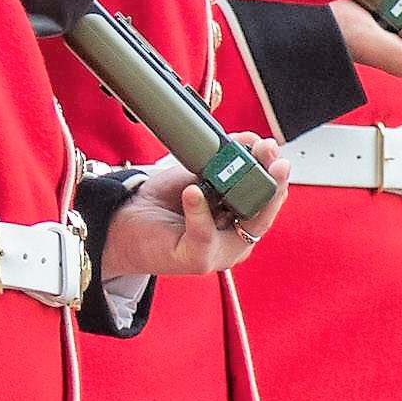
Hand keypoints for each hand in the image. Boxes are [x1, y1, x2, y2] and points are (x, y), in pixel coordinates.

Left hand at [97, 140, 291, 280]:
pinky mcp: (196, 260)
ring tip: (239, 164)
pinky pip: (204, 236)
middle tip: (270, 157)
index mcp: (241, 219)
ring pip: (243, 230)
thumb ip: (224, 161)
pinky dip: (199, 212)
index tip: (270, 148)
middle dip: (272, 184)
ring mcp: (219, 252)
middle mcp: (235, 238)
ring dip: (244, 195)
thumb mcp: (199, 174)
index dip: (274, 173)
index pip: (269, 198)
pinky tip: (193, 192)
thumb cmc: (166, 201)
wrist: (127, 220)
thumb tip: (251, 140)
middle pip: (264, 215)